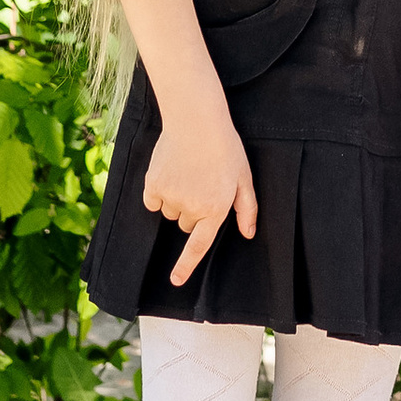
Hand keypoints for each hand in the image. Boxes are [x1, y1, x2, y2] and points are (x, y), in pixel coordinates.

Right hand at [141, 101, 258, 284]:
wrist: (196, 120)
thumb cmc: (225, 148)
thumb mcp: (244, 177)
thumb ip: (247, 208)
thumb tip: (248, 234)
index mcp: (214, 209)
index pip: (198, 246)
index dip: (186, 266)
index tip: (175, 281)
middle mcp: (191, 208)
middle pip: (185, 224)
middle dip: (192, 211)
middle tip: (200, 184)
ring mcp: (170, 197)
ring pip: (168, 211)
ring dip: (175, 200)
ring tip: (187, 173)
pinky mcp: (152, 184)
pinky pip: (152, 200)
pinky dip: (157, 192)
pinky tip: (170, 171)